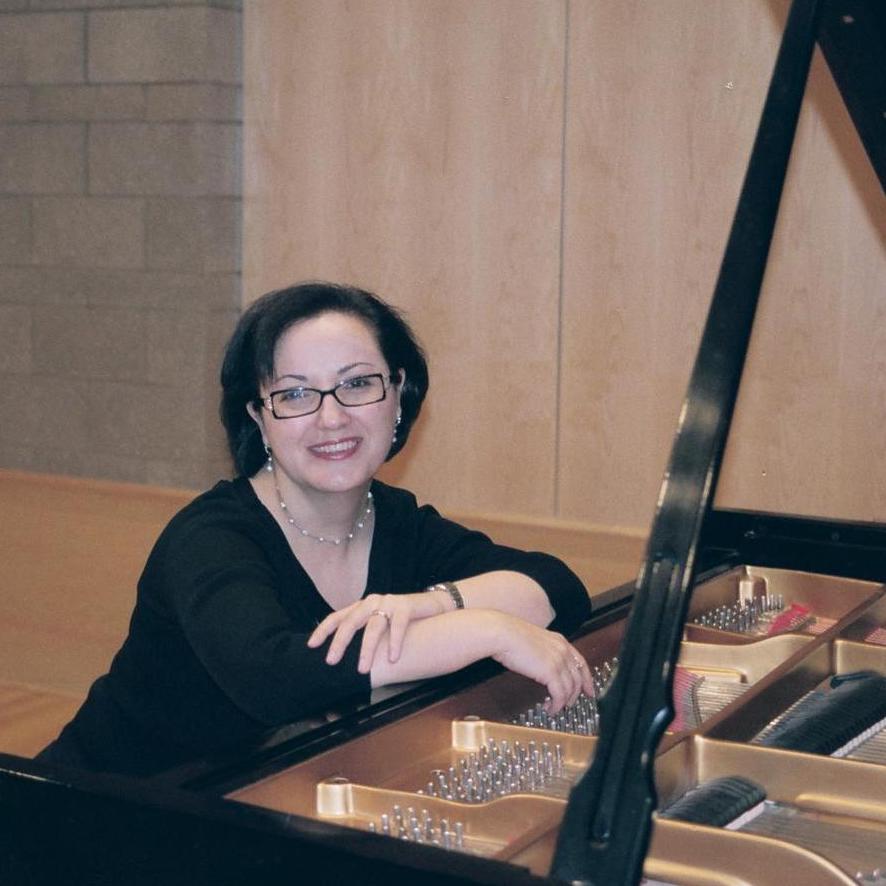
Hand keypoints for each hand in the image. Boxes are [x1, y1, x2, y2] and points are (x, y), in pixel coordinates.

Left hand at [307, 592, 445, 672]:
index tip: (311, 646)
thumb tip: (345, 657)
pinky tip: (393, 659)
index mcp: (361, 607)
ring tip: (363, 669)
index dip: (323, 630)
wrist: (433, 606)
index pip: (337, 617)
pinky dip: (394, 643)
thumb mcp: (380, 624)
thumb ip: (364, 633)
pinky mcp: (406, 606)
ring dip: (367, 650)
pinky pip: (398, 625)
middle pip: (350, 621)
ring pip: (373, 626)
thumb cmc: (402, 620)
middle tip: (331, 661)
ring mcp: (389, 602)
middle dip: (340, 642)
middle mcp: (372, 602)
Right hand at [489, 614, 593, 712]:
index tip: (589, 690)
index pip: (580, 663)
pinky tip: (550, 709)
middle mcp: (563, 650)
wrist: (503, 633)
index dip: (587, 679)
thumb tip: (541, 665)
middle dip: (575, 695)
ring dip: (564, 702)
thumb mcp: (533, 640)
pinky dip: (556, 705)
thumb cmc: (510, 635)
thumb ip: (543, 651)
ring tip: (555, 709)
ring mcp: (558, 661)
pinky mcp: (551, 672)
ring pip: (570, 689)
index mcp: (559, 641)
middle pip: (578, 678)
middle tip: (570, 705)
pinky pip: (559, 695)